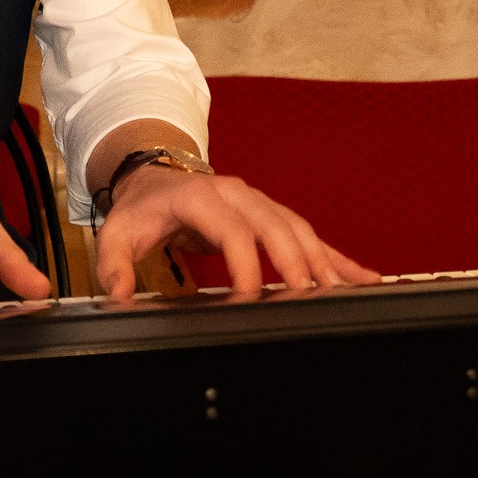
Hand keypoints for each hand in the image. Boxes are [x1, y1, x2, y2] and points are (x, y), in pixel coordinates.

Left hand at [93, 166, 379, 301]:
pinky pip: (309, 235)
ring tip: (344, 293)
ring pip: (299, 229)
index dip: (244, 263)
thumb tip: (117, 300)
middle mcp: (237, 195)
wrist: (154, 177)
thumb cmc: (142, 209)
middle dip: (295, 262)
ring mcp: (258, 203)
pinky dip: (336, 258)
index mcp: (201, 197)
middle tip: (309, 297)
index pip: (231, 229)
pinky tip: (363, 278)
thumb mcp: (117, 233)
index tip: (250, 296)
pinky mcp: (271, 216)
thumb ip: (114, 267)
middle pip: (276, 226)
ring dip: (323, 261)